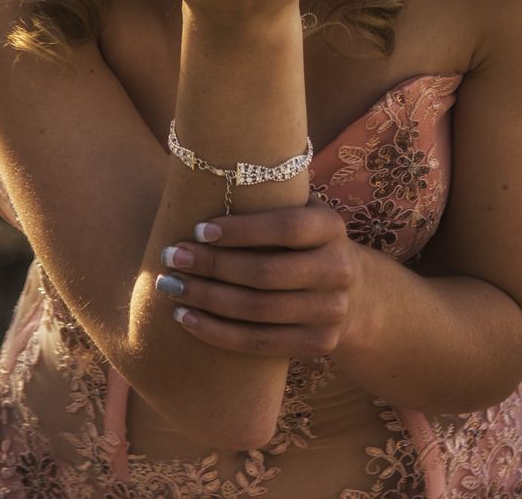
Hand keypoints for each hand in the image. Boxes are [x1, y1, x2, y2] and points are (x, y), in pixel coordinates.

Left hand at [154, 196, 360, 359]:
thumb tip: (208, 176)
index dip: (241, 231)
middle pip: (266, 273)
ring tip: (170, 287)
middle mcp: (338, 270)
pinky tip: (185, 319)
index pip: (286, 228)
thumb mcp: (301, 212)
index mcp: (331, 227)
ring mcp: (331, 312)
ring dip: (206, 300)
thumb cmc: (303, 241)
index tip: (197, 230)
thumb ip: (270, 197)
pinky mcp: (319, 345)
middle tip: (171, 257)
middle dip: (212, 266)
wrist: (351, 292)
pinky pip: (259, 344)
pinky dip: (217, 332)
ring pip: (258, 311)